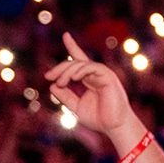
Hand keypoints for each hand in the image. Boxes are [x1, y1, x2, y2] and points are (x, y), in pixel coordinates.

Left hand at [44, 34, 141, 149]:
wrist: (114, 127)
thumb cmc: (99, 119)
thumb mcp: (76, 107)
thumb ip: (65, 96)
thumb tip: (52, 86)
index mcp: (90, 79)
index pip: (80, 60)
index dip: (73, 47)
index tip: (65, 35)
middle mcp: (97, 74)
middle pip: (76, 62)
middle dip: (61, 67)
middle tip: (49, 76)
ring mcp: (103, 74)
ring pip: (82, 64)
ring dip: (67, 71)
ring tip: (60, 82)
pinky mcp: (108, 76)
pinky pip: (92, 67)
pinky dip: (81, 70)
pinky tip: (73, 78)